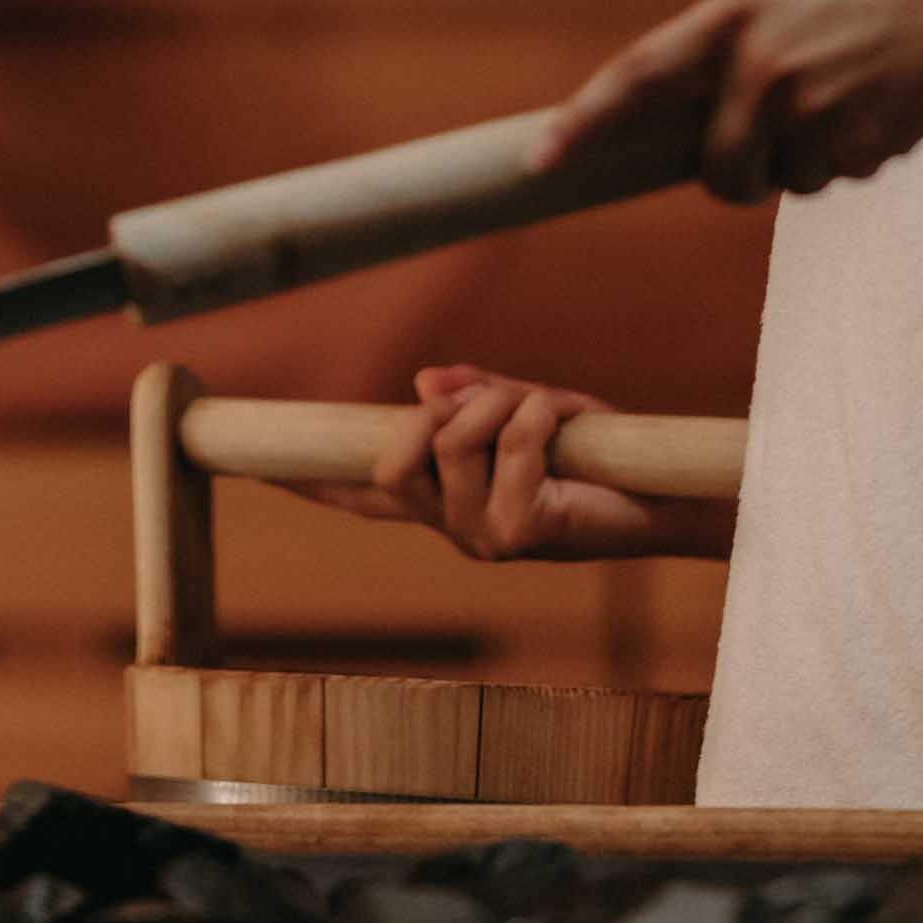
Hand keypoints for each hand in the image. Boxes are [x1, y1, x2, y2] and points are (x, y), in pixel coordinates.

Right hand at [285, 366, 672, 561]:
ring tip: (545, 409)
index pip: (359, 495)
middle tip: (495, 401)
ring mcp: (481, 539)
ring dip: (498, 404)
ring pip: (450, 443)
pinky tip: (567, 421)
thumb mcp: (528, 411)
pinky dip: (538, 410)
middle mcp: (452, 529)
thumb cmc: (601, 455)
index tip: (251, 461)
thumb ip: (476, 397)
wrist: (670, 498)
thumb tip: (424, 383)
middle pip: (391, 461)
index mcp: (445, 502)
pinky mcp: (520, 535)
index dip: (305, 478)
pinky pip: (507, 443)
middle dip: (437, 414)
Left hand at [532, 0, 922, 202]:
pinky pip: (834, 180)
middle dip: (741, 172)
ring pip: (782, 181)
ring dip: (809, 159)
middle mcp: (761, 63)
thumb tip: (663, 120)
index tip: (538, 161)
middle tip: (787, 122)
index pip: (638, 76)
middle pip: (717, 170)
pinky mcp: (859, 141)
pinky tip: (883, 105)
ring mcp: (811, 105)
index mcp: (733, 15)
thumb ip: (728, 48)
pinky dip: (854, 157)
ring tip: (850, 93)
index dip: (584, 122)